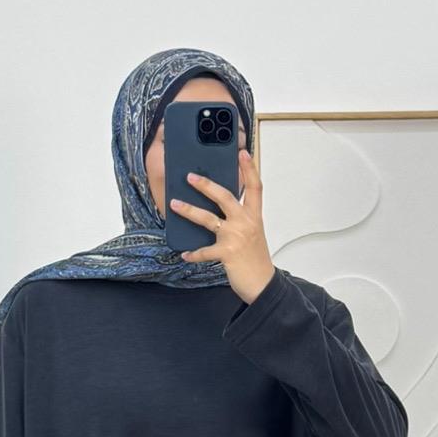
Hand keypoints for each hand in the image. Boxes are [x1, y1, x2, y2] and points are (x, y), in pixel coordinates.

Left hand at [170, 148, 275, 305]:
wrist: (262, 284)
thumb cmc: (256, 259)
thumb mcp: (253, 233)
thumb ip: (240, 219)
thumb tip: (218, 210)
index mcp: (254, 216)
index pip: (255, 187)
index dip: (249, 169)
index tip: (243, 152)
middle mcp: (246, 223)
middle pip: (225, 196)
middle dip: (206, 184)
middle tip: (190, 176)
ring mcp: (236, 237)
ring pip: (208, 218)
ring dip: (189, 210)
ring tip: (175, 204)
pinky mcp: (226, 253)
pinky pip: (204, 251)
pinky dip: (194, 253)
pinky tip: (185, 254)